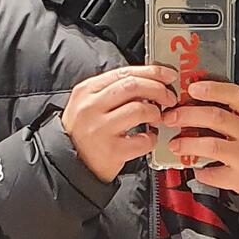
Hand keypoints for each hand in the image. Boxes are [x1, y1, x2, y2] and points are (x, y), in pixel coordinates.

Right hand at [60, 65, 178, 182]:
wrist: (70, 165)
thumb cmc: (84, 134)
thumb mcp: (89, 104)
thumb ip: (113, 90)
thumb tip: (148, 81)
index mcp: (86, 91)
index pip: (124, 73)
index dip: (151, 72)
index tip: (167, 75)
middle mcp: (91, 107)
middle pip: (133, 86)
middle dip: (158, 89)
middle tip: (169, 98)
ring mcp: (100, 129)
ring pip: (139, 110)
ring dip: (155, 113)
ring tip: (156, 119)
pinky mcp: (111, 151)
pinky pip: (142, 139)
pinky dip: (151, 138)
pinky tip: (148, 139)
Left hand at [163, 81, 238, 194]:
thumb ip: (227, 108)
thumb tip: (191, 100)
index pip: (235, 95)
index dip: (212, 90)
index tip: (192, 89)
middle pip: (216, 118)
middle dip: (188, 115)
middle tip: (171, 117)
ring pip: (212, 145)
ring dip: (188, 144)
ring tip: (175, 144)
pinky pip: (214, 174)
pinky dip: (200, 171)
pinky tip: (194, 167)